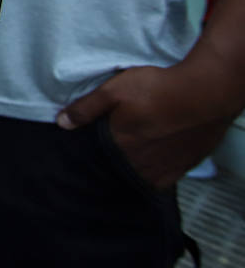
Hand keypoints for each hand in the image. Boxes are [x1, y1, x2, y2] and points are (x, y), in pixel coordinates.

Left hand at [57, 62, 238, 188]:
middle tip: (107, 151)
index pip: (96, 160)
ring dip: (131, 168)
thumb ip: (86, 108)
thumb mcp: (114, 90)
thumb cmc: (158, 89)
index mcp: (119, 146)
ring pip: (138, 175)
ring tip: (127, 156)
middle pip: (116, 169)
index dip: (89, 155)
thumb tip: (61, 123)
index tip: (84, 151)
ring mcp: (163, 168)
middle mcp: (140, 163)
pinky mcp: (182, 167)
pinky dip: (152, 172)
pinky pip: (160, 179)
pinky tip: (147, 162)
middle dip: (109, 163)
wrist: (205, 93)